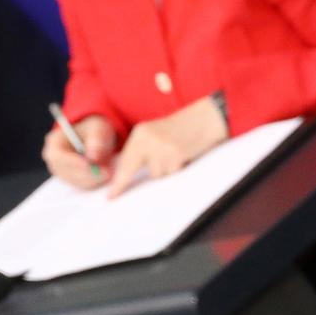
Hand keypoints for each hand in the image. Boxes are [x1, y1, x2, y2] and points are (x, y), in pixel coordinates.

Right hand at [43, 114, 117, 189]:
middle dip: (88, 173)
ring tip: (109, 170)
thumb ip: (96, 140)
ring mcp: (63, 174)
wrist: (97, 137)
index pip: (57, 156)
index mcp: (54, 143)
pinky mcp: (74, 182)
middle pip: (67, 173)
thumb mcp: (97, 128)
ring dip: (95, 179)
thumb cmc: (94, 130)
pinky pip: (85, 186)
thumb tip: (93, 157)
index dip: (72, 162)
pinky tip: (106, 173)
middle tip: (107, 171)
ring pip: (78, 182)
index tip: (89, 164)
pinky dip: (96, 182)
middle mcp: (55, 161)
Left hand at [107, 97, 229, 197]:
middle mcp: (148, 139)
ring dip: (166, 169)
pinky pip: (171, 172)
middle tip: (123, 190)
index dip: (118, 181)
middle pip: (137, 169)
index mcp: (140, 133)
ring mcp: (162, 147)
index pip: (125, 161)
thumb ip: (142, 150)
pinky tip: (182, 155)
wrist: (204, 119)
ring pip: (158, 173)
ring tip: (175, 155)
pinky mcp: (176, 154)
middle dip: (135, 178)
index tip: (111, 195)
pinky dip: (177, 167)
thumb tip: (127, 175)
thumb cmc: (179, 130)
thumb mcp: (155, 135)